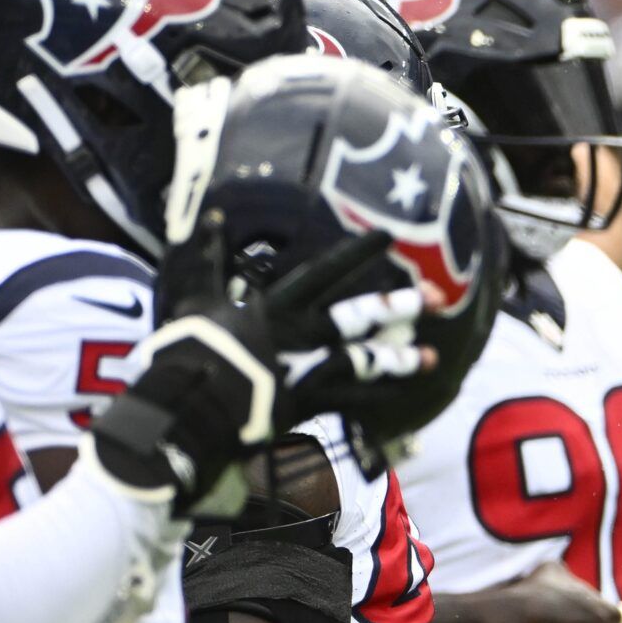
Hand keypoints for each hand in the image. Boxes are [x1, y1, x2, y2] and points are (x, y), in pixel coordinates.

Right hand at [91, 223, 435, 512]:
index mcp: (276, 308)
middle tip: (437, 298)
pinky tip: (401, 399)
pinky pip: (348, 404)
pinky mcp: (303, 407)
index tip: (389, 237)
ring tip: (435, 357)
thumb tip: (207, 216)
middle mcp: (298, 336)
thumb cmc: (185, 349)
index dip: (358, 253)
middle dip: (399, 307)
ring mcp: (304, 372)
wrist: (184, 405)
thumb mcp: (192, 297)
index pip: (325, 273)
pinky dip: (374, 403)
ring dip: (400, 359)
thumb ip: (205, 257)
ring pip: (363, 363)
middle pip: (358, 318)